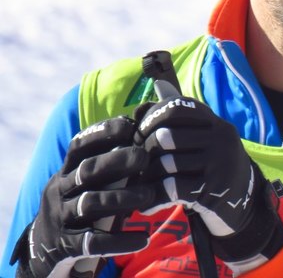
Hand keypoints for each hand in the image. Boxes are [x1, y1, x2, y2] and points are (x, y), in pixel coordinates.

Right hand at [11, 116, 153, 277]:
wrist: (41, 247)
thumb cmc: (77, 200)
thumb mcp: (81, 178)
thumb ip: (105, 157)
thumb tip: (140, 126)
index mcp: (66, 170)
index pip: (79, 145)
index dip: (103, 132)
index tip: (129, 125)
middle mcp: (60, 190)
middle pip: (87, 171)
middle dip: (117, 161)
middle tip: (144, 157)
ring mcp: (61, 217)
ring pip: (91, 203)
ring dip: (123, 198)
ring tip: (149, 194)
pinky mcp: (66, 246)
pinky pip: (93, 242)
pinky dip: (119, 241)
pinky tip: (142, 238)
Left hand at [134, 96, 282, 272]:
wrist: (244, 205)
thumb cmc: (212, 168)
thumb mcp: (202, 142)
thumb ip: (174, 125)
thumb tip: (138, 110)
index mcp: (215, 123)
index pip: (178, 108)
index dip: (153, 118)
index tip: (140, 133)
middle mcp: (220, 139)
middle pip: (167, 136)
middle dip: (145, 151)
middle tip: (136, 166)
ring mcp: (219, 164)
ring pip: (167, 163)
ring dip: (147, 178)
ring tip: (139, 186)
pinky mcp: (213, 191)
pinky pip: (173, 189)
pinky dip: (155, 198)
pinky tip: (147, 206)